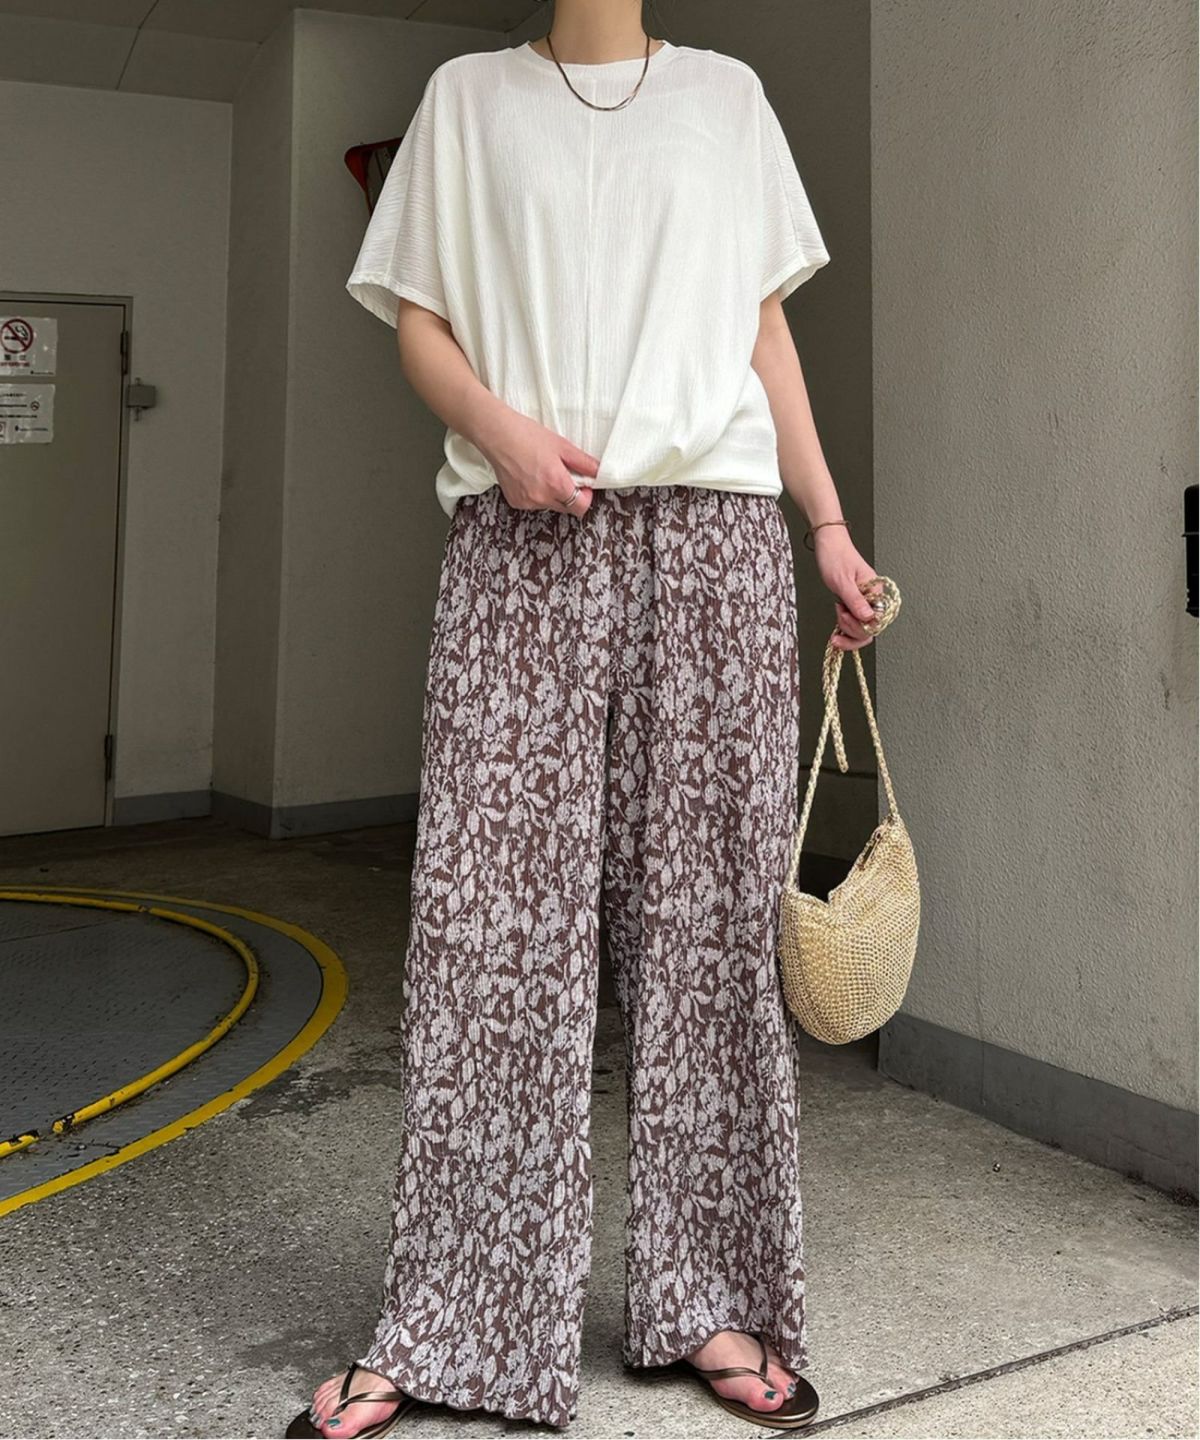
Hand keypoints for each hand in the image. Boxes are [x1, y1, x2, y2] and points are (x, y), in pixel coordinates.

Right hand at [481, 409, 600, 515]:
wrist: (497, 435)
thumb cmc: (528, 436)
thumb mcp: (562, 446)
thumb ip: (584, 463)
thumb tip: (600, 472)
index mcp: (556, 484)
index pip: (581, 507)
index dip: (586, 497)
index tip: (584, 485)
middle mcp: (541, 498)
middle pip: (566, 508)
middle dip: (570, 495)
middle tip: (564, 475)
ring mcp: (527, 502)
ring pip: (549, 505)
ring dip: (552, 494)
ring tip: (543, 471)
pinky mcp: (515, 501)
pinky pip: (533, 503)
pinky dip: (536, 493)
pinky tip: (529, 476)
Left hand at [813, 527, 878, 650]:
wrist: (829, 544)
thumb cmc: (836, 556)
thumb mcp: (843, 580)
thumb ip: (855, 600)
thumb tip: (868, 617)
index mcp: (875, 591)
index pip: (877, 620)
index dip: (861, 625)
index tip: (845, 617)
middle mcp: (872, 599)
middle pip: (871, 629)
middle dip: (852, 629)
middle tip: (839, 616)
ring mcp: (863, 602)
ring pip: (863, 629)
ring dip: (847, 630)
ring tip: (837, 615)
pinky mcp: (854, 604)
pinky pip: (854, 623)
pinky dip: (845, 628)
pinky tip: (837, 626)